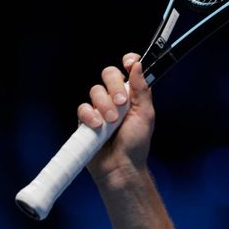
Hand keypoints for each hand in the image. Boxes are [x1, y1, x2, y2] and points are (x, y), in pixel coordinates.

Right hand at [78, 52, 154, 183]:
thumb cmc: (136, 143)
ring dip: (105, 105)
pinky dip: (90, 115)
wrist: (121, 166)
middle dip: (115, 86)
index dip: (129, 62)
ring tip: (111, 122)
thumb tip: (138, 66)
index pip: (128, 70)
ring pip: (96, 91)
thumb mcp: (145, 114)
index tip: (129, 63)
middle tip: (122, 103)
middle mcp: (115, 98)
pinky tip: (97, 126)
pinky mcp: (85, 119)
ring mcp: (99, 107)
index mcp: (132, 95)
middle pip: (109, 74)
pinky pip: (83, 108)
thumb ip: (141, 90)